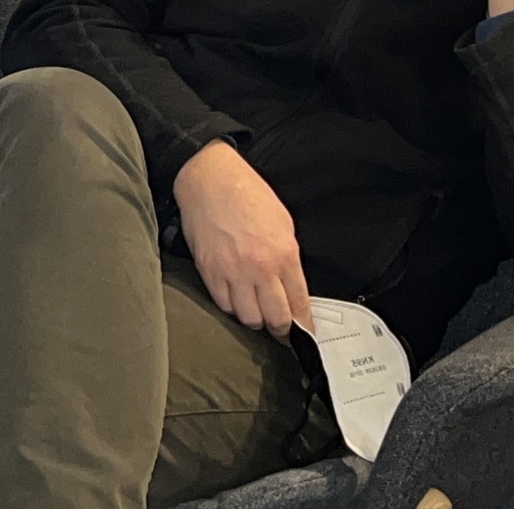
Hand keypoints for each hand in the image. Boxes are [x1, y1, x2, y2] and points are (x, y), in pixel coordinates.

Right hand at [175, 139, 312, 337]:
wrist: (210, 178)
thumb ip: (288, 259)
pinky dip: (231, 306)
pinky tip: (235, 297)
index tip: (304, 335)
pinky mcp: (209, 271)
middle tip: (281, 331)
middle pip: (276, 319)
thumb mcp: (282, 224)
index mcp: (284, 255)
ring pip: (249, 318)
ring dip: (255, 318)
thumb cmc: (246, 194)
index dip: (304, 327)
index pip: (300, 305)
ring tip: (256, 310)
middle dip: (281, 330)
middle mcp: (260, 268)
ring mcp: (232, 272)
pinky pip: (224, 305)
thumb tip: (292, 287)